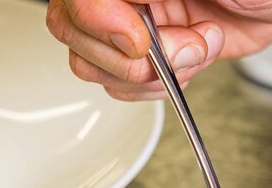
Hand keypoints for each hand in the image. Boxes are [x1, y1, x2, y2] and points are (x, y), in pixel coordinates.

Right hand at [46, 0, 271, 99]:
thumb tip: (125, 16)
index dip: (100, 21)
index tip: (140, 38)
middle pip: (73, 30)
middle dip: (132, 55)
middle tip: (183, 45)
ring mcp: (133, 21)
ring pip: (94, 64)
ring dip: (152, 73)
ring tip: (197, 48)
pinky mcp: (152, 52)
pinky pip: (126, 84)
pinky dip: (161, 87)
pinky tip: (194, 60)